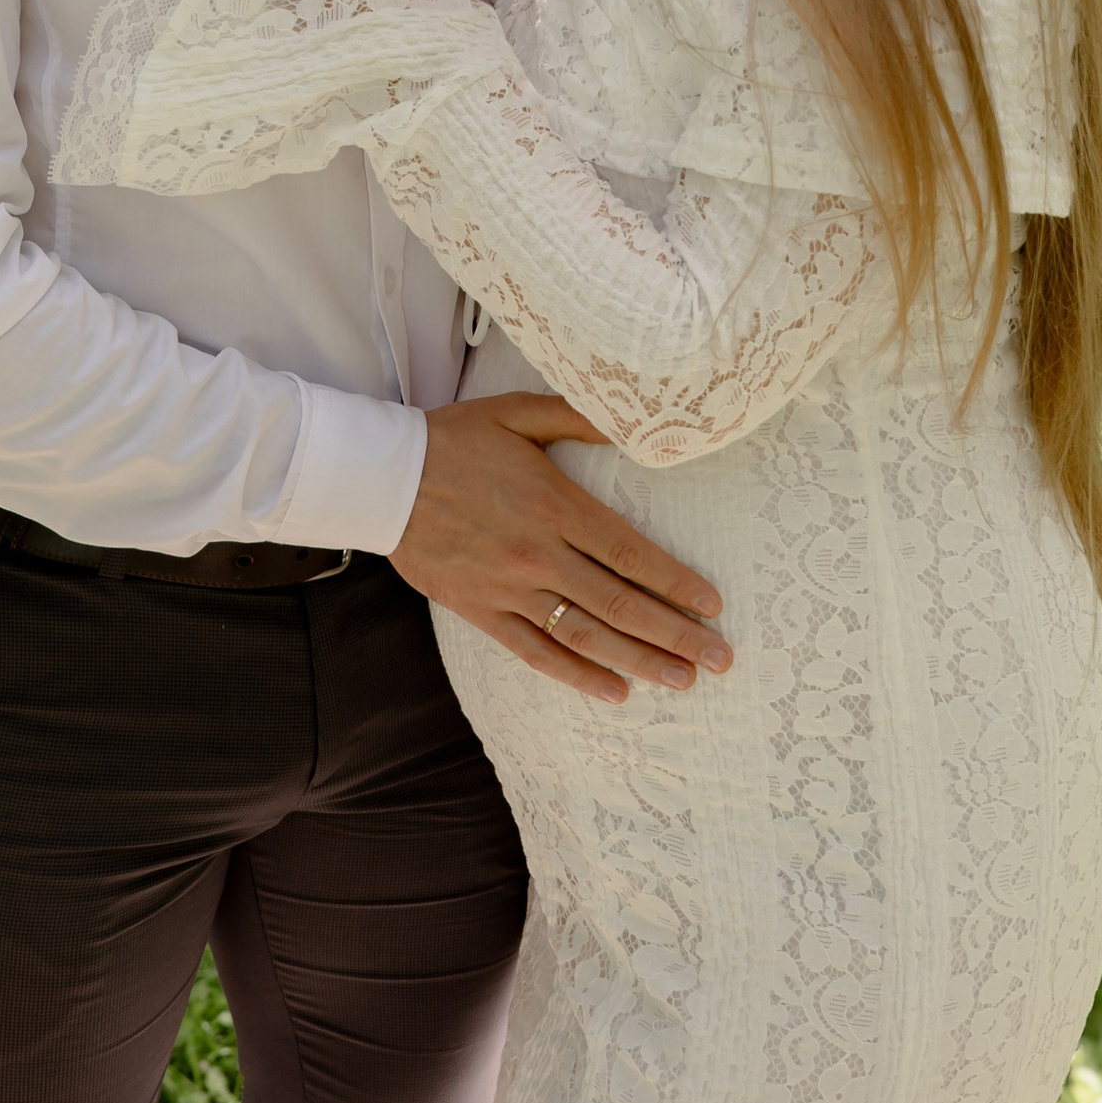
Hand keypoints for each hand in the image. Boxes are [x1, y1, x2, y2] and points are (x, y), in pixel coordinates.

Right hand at [393, 392, 731, 704]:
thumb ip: (576, 416)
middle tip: (720, 658)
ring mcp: (510, 588)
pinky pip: (536, 652)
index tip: (713, 605)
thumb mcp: (517, 412)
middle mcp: (539, 553)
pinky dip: (577, 675)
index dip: (676, 583)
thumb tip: (631, 421)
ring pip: (585, 635)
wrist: (382, 478)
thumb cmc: (454, 439)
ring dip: (639, 661)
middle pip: (619, 603)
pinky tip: (614, 691)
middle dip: (675, 634)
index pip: (630, 553)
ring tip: (683, 680)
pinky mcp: (482, 612)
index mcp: (555, 504)